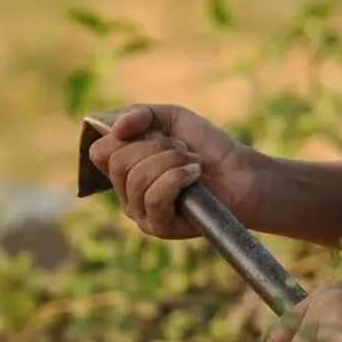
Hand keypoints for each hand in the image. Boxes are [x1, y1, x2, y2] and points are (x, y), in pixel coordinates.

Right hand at [85, 104, 267, 238]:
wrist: (241, 172)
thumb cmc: (206, 146)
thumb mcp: (171, 118)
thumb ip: (139, 113)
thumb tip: (116, 128)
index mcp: (123, 168)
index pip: (100, 151)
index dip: (129, 137)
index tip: (160, 135)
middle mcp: (125, 193)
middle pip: (118, 162)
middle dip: (158, 147)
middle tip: (183, 151)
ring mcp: (140, 213)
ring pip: (138, 178)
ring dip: (173, 162)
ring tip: (193, 164)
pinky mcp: (158, 227)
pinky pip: (154, 198)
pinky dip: (177, 179)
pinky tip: (195, 176)